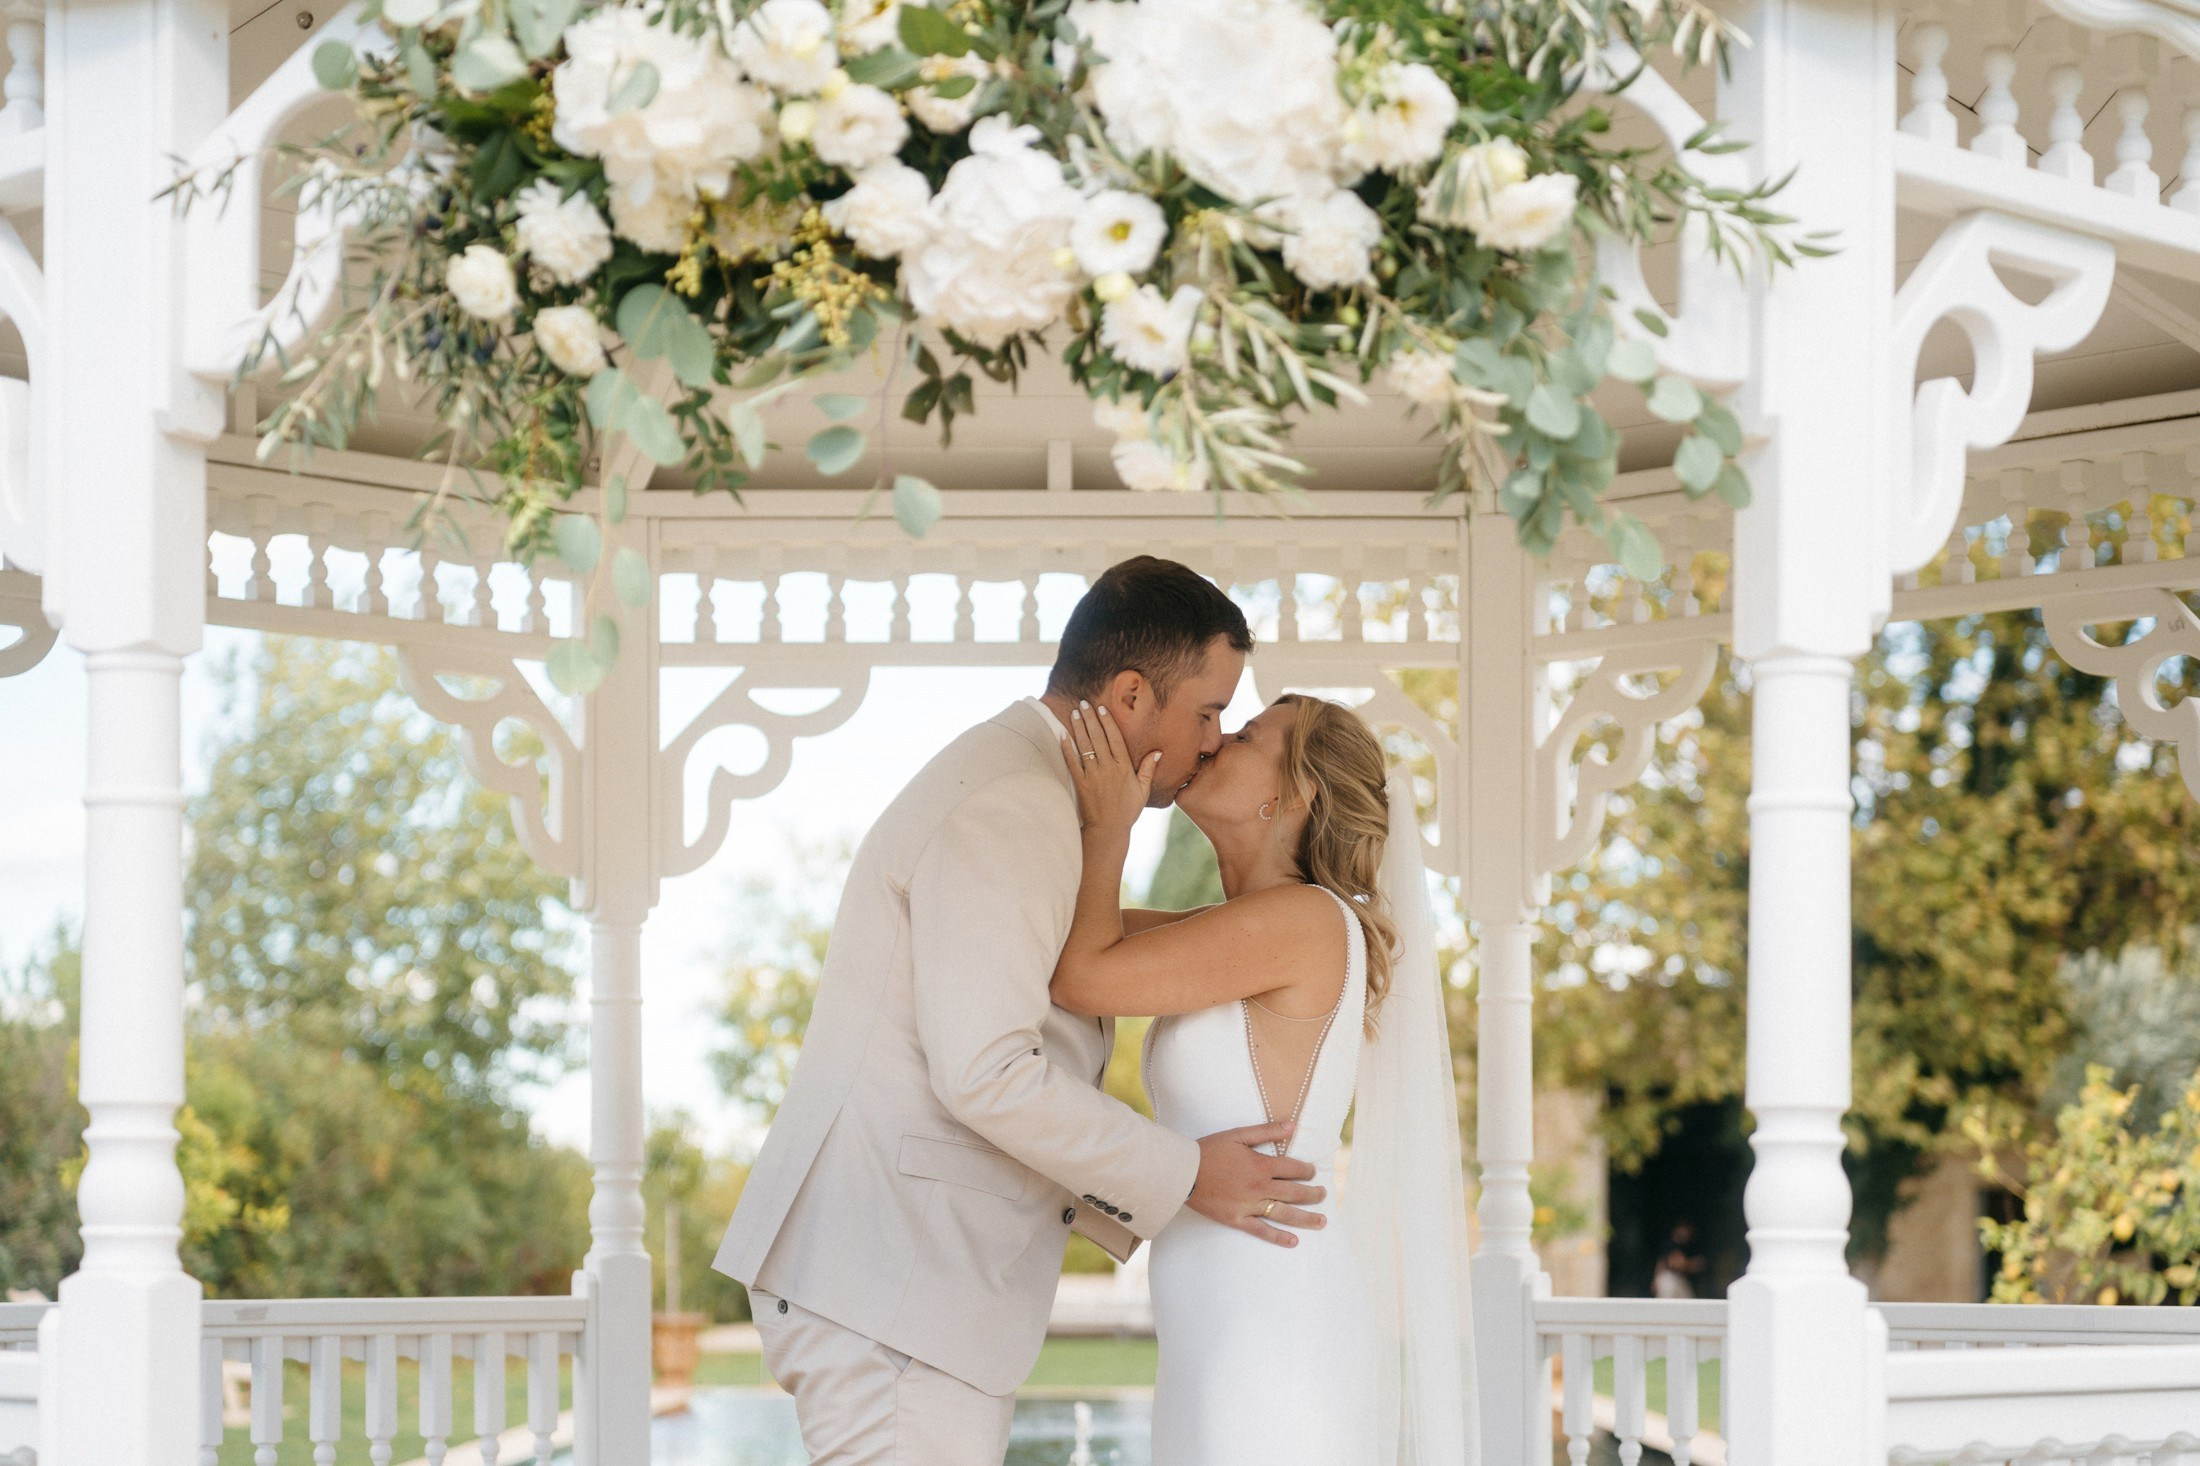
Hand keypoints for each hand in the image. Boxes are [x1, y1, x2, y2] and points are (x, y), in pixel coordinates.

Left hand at [1060, 701, 1158, 834]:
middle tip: (1084, 703)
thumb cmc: (1127, 810)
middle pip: (1098, 738)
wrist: (1108, 830)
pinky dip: (1067, 748)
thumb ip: (1148, 769)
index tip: (1101, 709)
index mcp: (1123, 768)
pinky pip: (1072, 762)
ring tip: (1074, 713)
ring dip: (1079, 728)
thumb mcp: (1143, 790)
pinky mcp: (1080, 784)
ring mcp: (1092, 775)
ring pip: (1084, 746)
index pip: (1114, 739)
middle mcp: (1107, 768)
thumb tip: (1158, 752)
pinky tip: (1062, 735)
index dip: (1107, 722)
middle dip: (1090, 719)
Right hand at [1188, 1120, 1326, 1246]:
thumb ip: (1266, 1131)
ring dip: (1306, 1218)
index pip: (1293, 1169)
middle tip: (1323, 1195)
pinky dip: (1278, 1237)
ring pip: (1284, 1213)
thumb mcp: (1238, 1135)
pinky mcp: (1237, 1220)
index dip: (1306, 1170)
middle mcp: (1260, 1187)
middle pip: (1295, 1192)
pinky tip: (1294, 1242)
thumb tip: (1292, 1125)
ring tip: (1322, 1221)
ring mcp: (1250, 1206)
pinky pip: (1262, 1231)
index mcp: (1261, 1165)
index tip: (1313, 1172)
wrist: (1183, 1172)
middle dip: (1312, 1194)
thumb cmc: (1209, 1150)